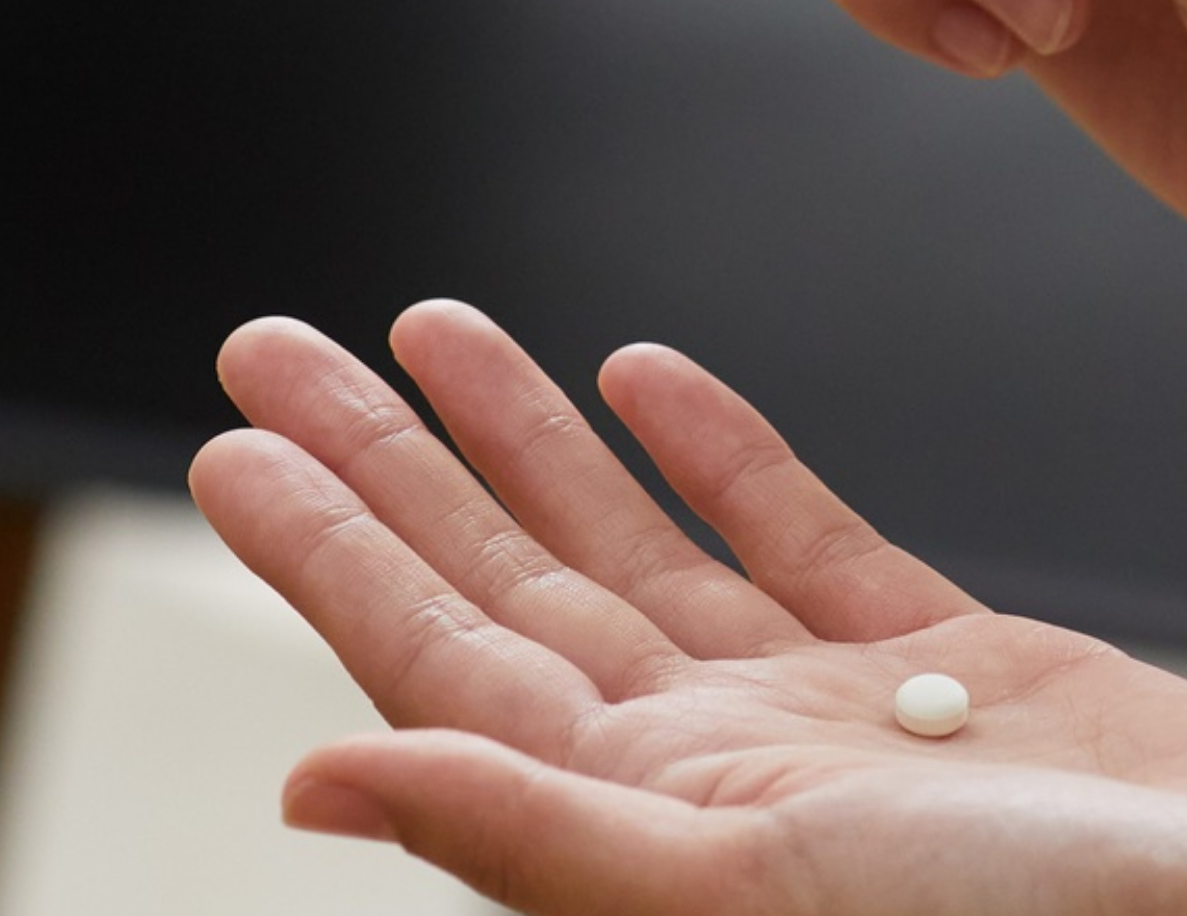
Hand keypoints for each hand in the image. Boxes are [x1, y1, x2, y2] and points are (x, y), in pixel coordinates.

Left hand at [190, 301, 1186, 915]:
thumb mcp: (738, 894)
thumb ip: (525, 831)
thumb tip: (307, 783)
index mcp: (645, 833)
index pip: (438, 666)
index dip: (333, 551)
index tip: (231, 438)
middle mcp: (713, 778)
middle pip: (506, 591)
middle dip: (392, 464)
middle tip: (276, 339)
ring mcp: (828, 726)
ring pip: (634, 552)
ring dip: (529, 442)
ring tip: (430, 326)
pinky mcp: (956, 676)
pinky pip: (802, 544)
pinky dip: (722, 455)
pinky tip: (648, 376)